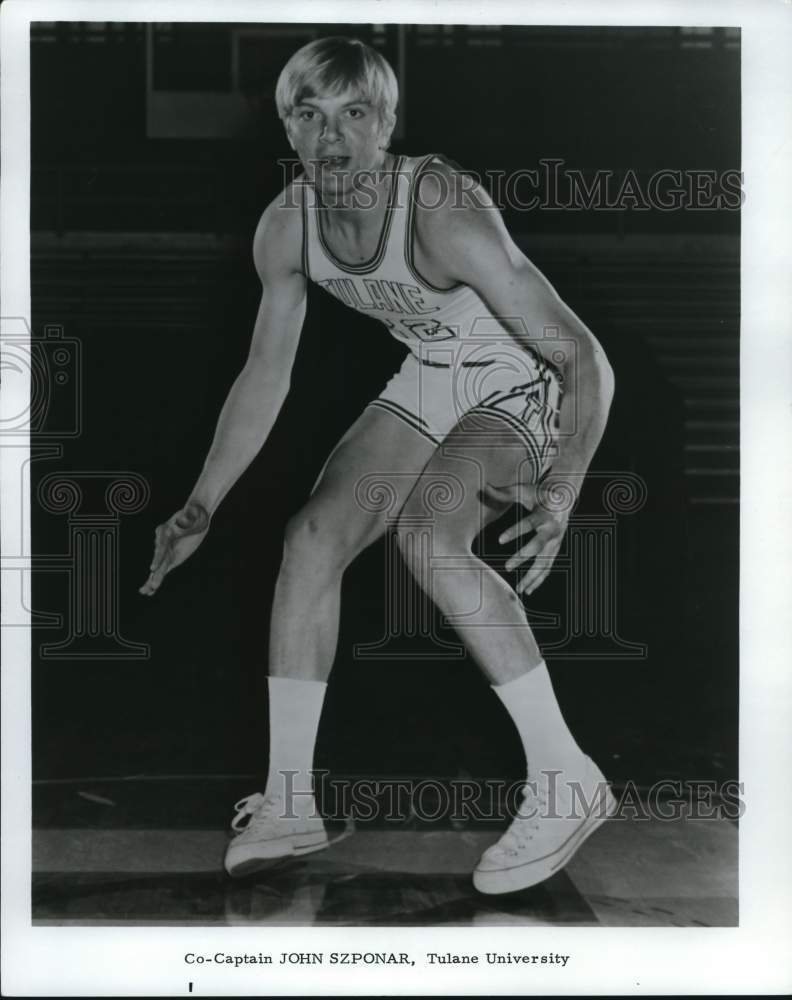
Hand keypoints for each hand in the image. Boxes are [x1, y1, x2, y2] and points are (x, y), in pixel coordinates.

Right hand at [139, 501, 209, 595]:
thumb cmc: (195, 514)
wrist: (195, 516)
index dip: (158, 558)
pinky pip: (162, 569)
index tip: (153, 568)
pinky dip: (156, 579)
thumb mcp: (194, 513)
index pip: (161, 547)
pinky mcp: (170, 557)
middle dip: (155, 573)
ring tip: (145, 591)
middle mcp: (162, 541)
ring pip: (158, 566)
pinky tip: (150, 590)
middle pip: (159, 559)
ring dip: (153, 579)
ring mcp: (165, 550)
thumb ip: (188, 515)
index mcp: (166, 531)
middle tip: (152, 585)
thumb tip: (186, 515)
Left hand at [482, 478, 575, 596]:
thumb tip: (485, 486)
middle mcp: (552, 530)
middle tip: (507, 566)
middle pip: (538, 546)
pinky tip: (528, 590)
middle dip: (523, 556)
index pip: (528, 524)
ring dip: (533, 576)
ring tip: (519, 589)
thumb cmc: (539, 494)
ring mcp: (555, 542)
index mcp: (544, 514)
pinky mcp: (555, 550)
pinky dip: (539, 580)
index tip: (499, 540)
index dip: (514, 531)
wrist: (564, 500)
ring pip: (545, 561)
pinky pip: (548, 567)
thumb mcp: (524, 490)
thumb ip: (504, 492)